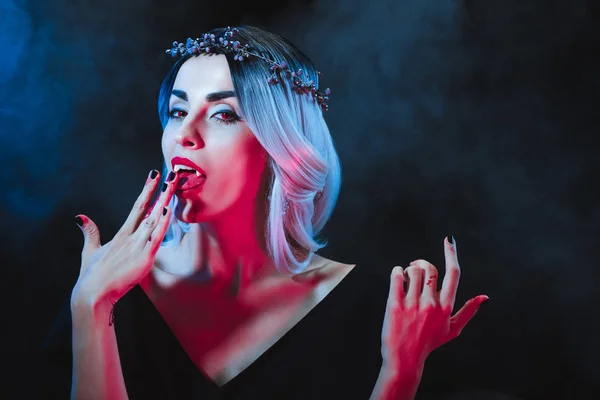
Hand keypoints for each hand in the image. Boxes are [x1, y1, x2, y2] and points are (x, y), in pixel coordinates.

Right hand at [71, 170, 179, 308]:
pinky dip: (162, 224)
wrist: (92, 294)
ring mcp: (137, 247)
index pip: (137, 207)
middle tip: (171, 174)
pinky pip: (156, 238)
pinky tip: (167, 211)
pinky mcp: (143, 259)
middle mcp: (130, 237)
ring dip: (165, 202)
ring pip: (154, 220)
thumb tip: (80, 216)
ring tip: (173, 186)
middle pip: (149, 209)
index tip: (154, 176)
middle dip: (161, 191)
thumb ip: (90, 232)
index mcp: (121, 234)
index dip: (147, 190)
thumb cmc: (92, 275)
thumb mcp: (90, 250)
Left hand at [380, 236, 488, 372]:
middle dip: (422, 263)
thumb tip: (485, 297)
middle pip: (430, 268)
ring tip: (406, 278)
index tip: (449, 239)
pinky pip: (396, 277)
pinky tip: (398, 276)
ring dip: (409, 269)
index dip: (451, 253)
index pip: (453, 274)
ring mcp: (412, 304)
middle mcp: (431, 304)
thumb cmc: (429, 343)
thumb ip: (469, 311)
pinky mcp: (395, 305)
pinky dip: (397, 271)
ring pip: (413, 271)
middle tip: (416, 267)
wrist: (405, 359)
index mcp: (446, 307)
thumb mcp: (452, 330)